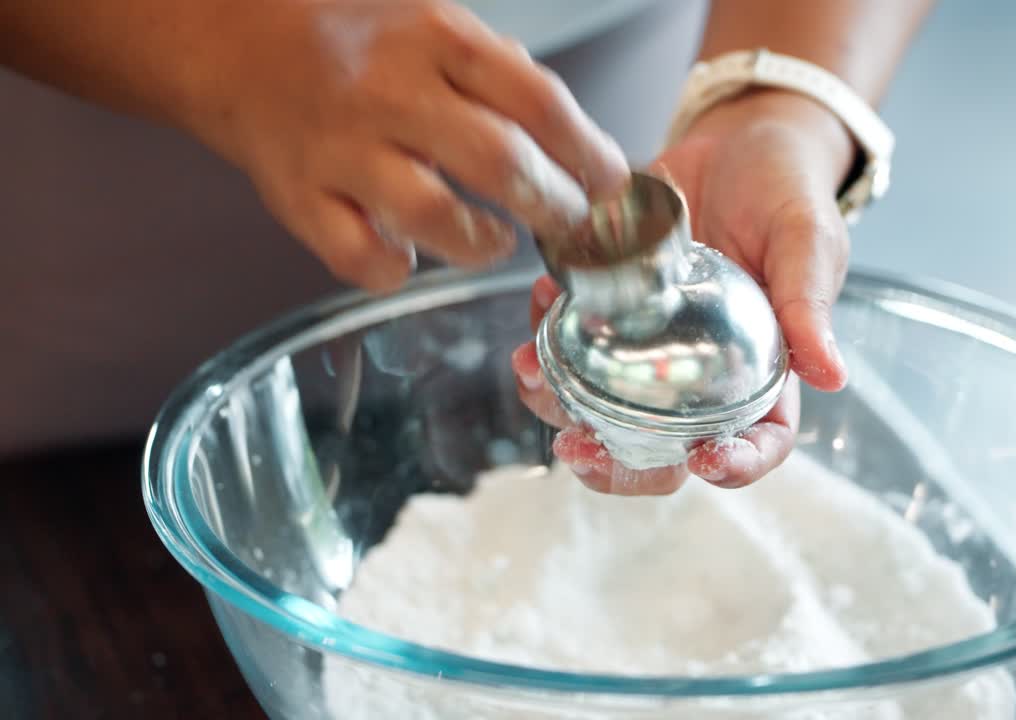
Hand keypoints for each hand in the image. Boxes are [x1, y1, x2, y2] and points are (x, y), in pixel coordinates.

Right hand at [184, 0, 628, 291]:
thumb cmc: (355, 42)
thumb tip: (578, 146)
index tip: (611, 183)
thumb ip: (501, 78)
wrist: (237, 44)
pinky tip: (411, 257)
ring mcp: (341, 148)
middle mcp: (389, 92)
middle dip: (554, 205)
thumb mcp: (434, 27)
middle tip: (569, 222)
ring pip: (432, 215)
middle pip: (499, 162)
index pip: (537, 102)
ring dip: (482, 244)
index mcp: (436, 39)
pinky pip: (359, 257)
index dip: (588, 152)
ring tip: (495, 242)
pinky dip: (396, 271)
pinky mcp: (298, 198)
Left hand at [512, 89, 854, 493]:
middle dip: (617, 463)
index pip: (759, 441)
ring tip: (533, 371)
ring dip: (559, 404)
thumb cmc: (786, 190)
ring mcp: (648, 348)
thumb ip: (808, 305)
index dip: (735, 465)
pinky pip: (569, 341)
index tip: (705, 461)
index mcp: (762, 372)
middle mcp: (701, 374)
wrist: (738, 139)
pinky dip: (545, 333)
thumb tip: (831, 376)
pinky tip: (539, 303)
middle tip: (579, 448)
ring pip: (600, 406)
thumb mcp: (808, 239)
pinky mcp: (609, 310)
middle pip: (663, 449)